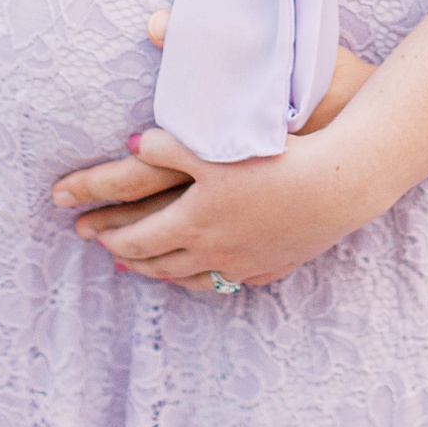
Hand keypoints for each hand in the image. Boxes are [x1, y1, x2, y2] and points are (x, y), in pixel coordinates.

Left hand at [76, 127, 374, 288]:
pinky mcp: (270, 266)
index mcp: (192, 222)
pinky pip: (227, 282)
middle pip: (159, 264)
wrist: (335, 186)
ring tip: (149, 269)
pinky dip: (205, 279)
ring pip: (190, 279)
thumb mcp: (213, 146)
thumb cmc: (274, 159)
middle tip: (110, 252)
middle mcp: (212, 251)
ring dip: (163, 274)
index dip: (111, 238)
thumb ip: (168, 145)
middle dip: (130, 258)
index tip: (92, 234)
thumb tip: (131, 144)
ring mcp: (242, 264)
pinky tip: (207, 273)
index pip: (137, 240)